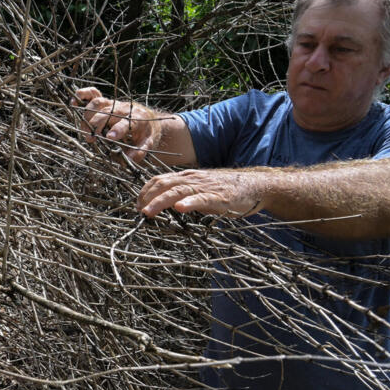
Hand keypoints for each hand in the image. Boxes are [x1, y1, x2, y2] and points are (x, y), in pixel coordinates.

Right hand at [72, 87, 162, 163]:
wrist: (149, 119)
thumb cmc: (145, 133)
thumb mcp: (147, 144)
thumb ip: (139, 152)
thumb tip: (128, 159)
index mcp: (137, 118)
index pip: (126, 123)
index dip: (117, 129)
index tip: (108, 138)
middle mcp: (124, 108)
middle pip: (108, 112)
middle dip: (96, 125)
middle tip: (90, 139)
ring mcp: (114, 103)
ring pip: (98, 104)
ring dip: (88, 116)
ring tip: (84, 130)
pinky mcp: (107, 101)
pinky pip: (93, 93)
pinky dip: (83, 95)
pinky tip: (74, 102)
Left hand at [137, 169, 264, 217]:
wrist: (253, 186)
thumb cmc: (224, 190)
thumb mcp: (198, 189)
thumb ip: (183, 193)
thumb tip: (165, 204)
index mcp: (186, 177)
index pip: (159, 180)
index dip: (145, 191)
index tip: (136, 205)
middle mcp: (192, 179)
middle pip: (164, 184)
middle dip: (148, 197)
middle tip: (138, 211)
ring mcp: (205, 187)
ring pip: (177, 191)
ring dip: (160, 202)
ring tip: (148, 212)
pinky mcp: (218, 197)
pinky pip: (201, 199)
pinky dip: (189, 202)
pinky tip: (180, 208)